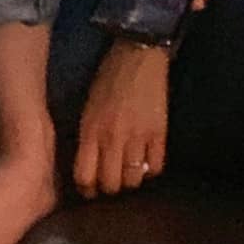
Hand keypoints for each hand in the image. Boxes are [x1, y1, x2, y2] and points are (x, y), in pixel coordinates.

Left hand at [74, 38, 169, 197]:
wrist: (138, 54)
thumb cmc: (108, 77)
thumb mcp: (88, 107)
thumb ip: (87, 136)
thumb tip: (88, 164)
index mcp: (91, 130)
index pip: (84, 176)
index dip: (86, 188)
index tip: (89, 188)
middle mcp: (113, 138)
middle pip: (110, 185)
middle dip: (108, 188)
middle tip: (110, 181)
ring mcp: (138, 137)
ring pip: (133, 181)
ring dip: (130, 180)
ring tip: (129, 172)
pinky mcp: (159, 133)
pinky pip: (156, 167)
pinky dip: (151, 170)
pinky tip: (146, 162)